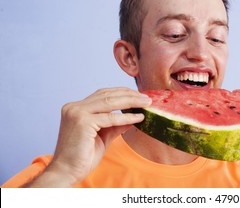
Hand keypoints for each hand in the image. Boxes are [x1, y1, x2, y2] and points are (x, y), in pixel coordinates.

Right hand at [26, 87, 150, 186]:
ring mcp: (77, 113)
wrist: (67, 172)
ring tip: (146, 104)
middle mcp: (74, 107)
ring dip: (131, 101)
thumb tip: (135, 116)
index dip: (122, 93)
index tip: (139, 95)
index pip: (103, 94)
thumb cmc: (83, 156)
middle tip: (146, 98)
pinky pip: (110, 118)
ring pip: (110, 102)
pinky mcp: (82, 122)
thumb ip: (116, 124)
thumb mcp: (104, 135)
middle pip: (107, 95)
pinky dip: (126, 117)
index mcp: (76, 108)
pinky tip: (138, 117)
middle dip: (129, 95)